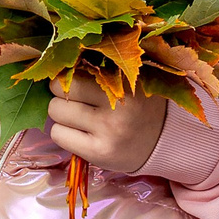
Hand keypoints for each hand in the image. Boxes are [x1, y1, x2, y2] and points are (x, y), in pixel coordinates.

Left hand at [45, 74, 166, 174]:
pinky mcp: (99, 153)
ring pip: (55, 113)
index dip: (68, 76)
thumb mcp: (126, 80)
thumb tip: (57, 65)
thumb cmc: (137, 104)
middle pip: (60, 90)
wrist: (163, 141)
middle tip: (76, 101)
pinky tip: (80, 133)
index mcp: (123, 83)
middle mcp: (116, 107)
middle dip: (62, 94)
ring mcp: (107, 132)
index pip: (74, 71)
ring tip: (80, 118)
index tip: (75, 81)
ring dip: (61, 115)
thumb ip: (98, 70)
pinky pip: (59, 135)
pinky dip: (64, 133)